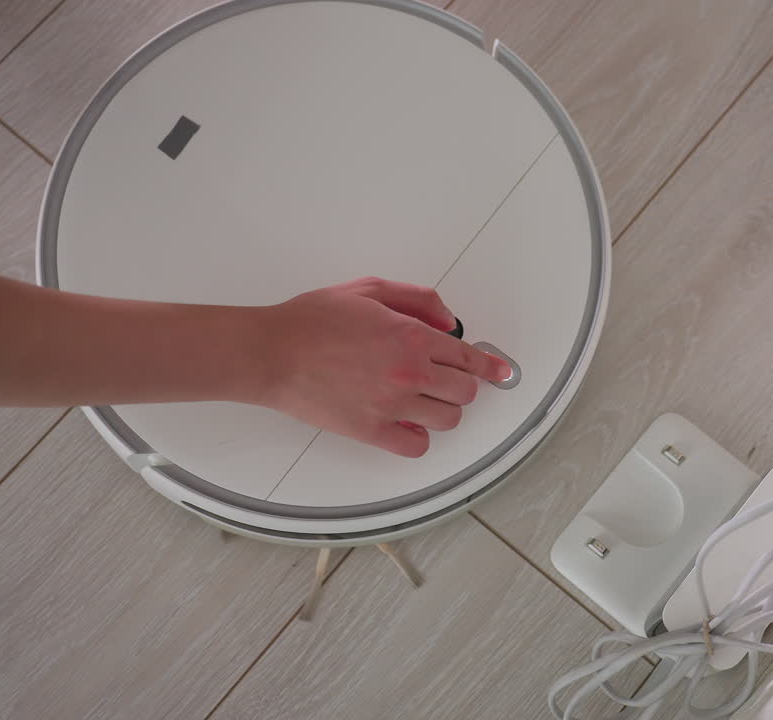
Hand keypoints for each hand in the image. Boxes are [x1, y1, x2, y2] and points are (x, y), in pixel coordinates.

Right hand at [254, 277, 511, 456]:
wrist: (273, 352)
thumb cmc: (312, 320)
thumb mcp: (370, 290)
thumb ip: (417, 300)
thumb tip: (448, 320)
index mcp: (412, 337)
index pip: (469, 358)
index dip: (490, 366)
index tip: (499, 372)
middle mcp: (409, 373)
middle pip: (465, 392)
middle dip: (462, 384)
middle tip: (448, 380)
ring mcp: (392, 405)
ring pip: (448, 420)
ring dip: (443, 410)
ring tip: (427, 401)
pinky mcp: (371, 430)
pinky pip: (415, 446)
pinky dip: (419, 437)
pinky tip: (408, 424)